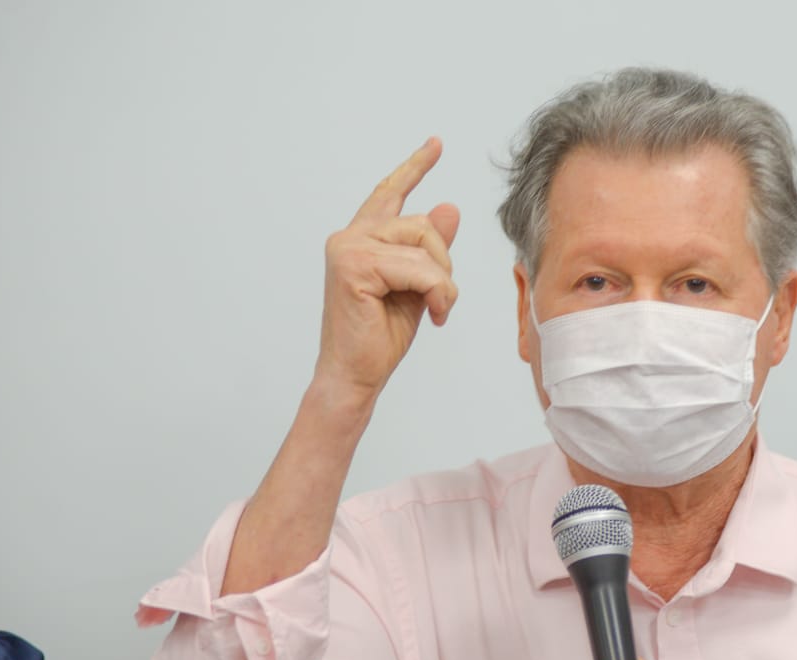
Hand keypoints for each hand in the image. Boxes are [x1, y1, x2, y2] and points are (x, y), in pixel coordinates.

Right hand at [315, 137, 460, 400]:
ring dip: (442, 283)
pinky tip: (432, 316)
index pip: (390, 194)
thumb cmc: (378, 338)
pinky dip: (436, 293)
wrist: (355, 376)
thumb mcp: (416, 287)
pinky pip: (419, 268)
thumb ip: (429, 249)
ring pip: (425, 246)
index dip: (414, 168)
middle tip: (440, 301)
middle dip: (444, 264)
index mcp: (361, 239)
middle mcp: (349, 237)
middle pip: (423, 225)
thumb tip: (448, 207)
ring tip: (434, 311)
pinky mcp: (353, 266)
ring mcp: (348, 248)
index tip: (436, 144)